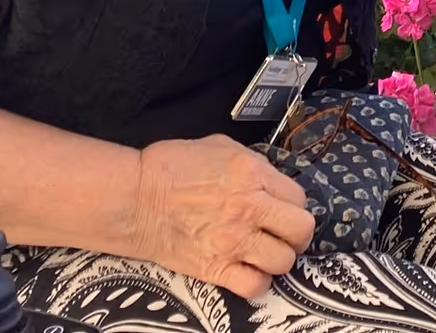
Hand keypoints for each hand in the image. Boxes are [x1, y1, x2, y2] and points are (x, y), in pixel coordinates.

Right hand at [130, 135, 313, 298]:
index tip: (283, 209)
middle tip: (284, 234)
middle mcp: (248, 208)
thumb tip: (270, 180)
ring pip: (283, 261)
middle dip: (297, 234)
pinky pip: (254, 286)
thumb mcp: (220, 148)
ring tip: (264, 252)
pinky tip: (248, 271)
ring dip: (278, 258)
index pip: (299, 198)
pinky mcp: (215, 268)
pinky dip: (257, 283)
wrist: (134, 199)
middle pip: (301, 230)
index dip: (293, 205)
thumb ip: (253, 164)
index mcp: (252, 174)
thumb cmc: (171, 167)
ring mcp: (233, 241)